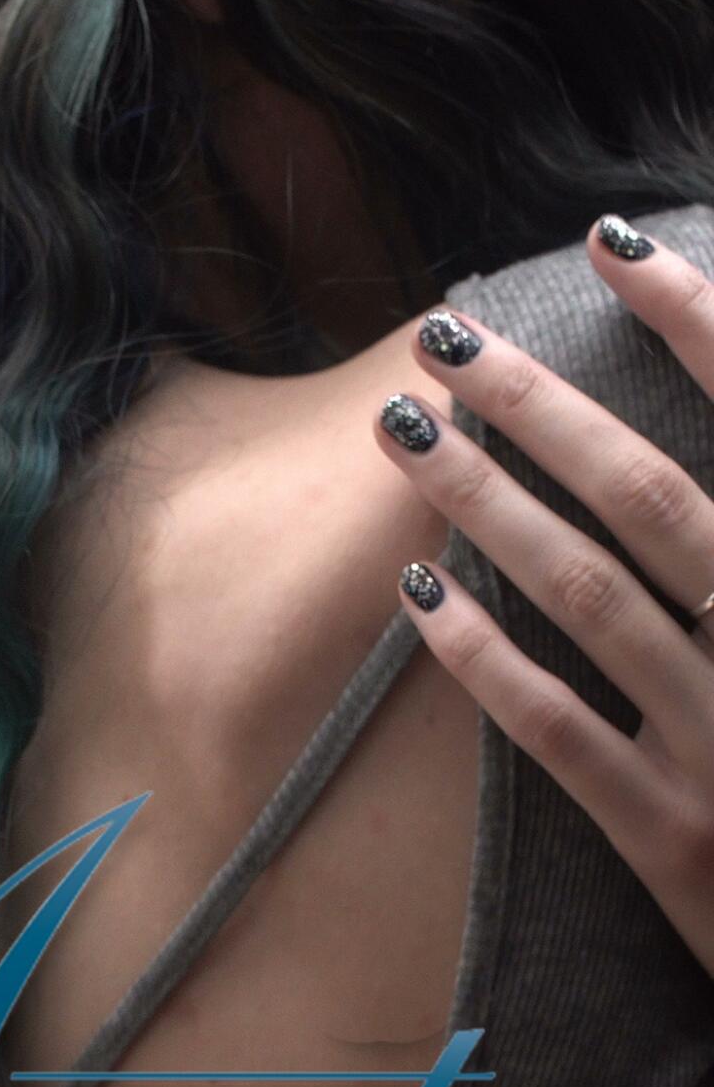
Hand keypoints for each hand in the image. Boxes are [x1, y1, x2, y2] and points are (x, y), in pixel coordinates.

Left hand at [373, 214, 713, 979]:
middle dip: (543, 405)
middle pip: (655, 496)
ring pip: (593, 597)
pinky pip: (562, 734)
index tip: (609, 244)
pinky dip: (487, 657)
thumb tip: (704, 441)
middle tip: (445, 334)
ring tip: (402, 426)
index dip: (698, 322)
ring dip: (487, 502)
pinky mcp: (677, 842)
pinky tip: (417, 591)